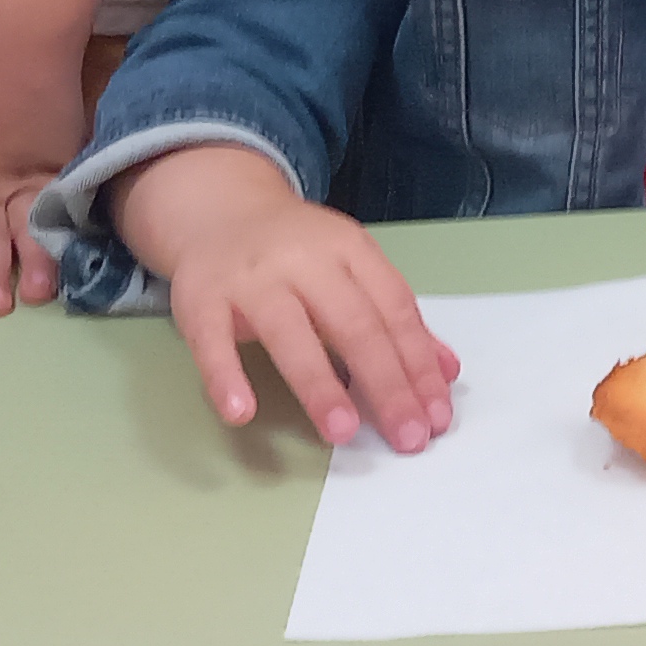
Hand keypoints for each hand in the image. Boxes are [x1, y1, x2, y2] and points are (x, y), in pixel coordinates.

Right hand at [117, 144, 459, 452]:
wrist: (218, 209)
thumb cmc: (296, 253)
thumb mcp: (351, 269)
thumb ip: (394, 319)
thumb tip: (446, 373)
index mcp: (349, 250)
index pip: (394, 309)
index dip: (418, 363)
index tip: (436, 415)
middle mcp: (303, 259)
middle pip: (352, 323)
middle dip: (385, 382)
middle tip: (407, 436)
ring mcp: (250, 278)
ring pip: (288, 332)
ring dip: (318, 384)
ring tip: (343, 432)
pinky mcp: (199, 297)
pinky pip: (211, 340)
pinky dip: (225, 376)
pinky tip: (242, 412)